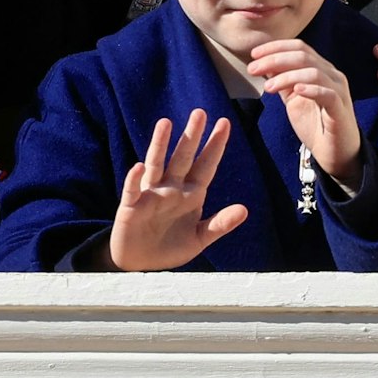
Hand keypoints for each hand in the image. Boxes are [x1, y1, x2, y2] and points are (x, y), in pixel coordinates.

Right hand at [106, 109, 247, 270]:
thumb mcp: (199, 238)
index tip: (225, 124)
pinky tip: (139, 167)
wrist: (141, 263)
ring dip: (160, 144)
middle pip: (182, 158)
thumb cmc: (170, 247)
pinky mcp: (132, 207)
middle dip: (191, 136)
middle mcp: (171, 189)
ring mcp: (151, 195)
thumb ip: (219, 224)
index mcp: (190, 195)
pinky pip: (133, 190)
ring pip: (156, 165)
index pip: (205, 166)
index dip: (214, 146)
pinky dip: (135, 179)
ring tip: (166, 124)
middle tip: (200, 113)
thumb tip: (245, 210)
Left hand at [250, 39, 362, 185]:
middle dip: (274, 59)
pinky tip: (296, 90)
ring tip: (268, 87)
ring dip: (286, 76)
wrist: (334, 153)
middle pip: (303, 56)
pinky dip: (311, 89)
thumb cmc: (315, 124)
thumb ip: (281, 80)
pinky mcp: (341, 109)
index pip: (299, 47)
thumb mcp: (292, 98)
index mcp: (320, 69)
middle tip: (253, 69)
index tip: (253, 54)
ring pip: (313, 72)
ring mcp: (339, 91)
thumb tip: (263, 63)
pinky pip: (329, 94)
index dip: (275, 47)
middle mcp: (332, 75)